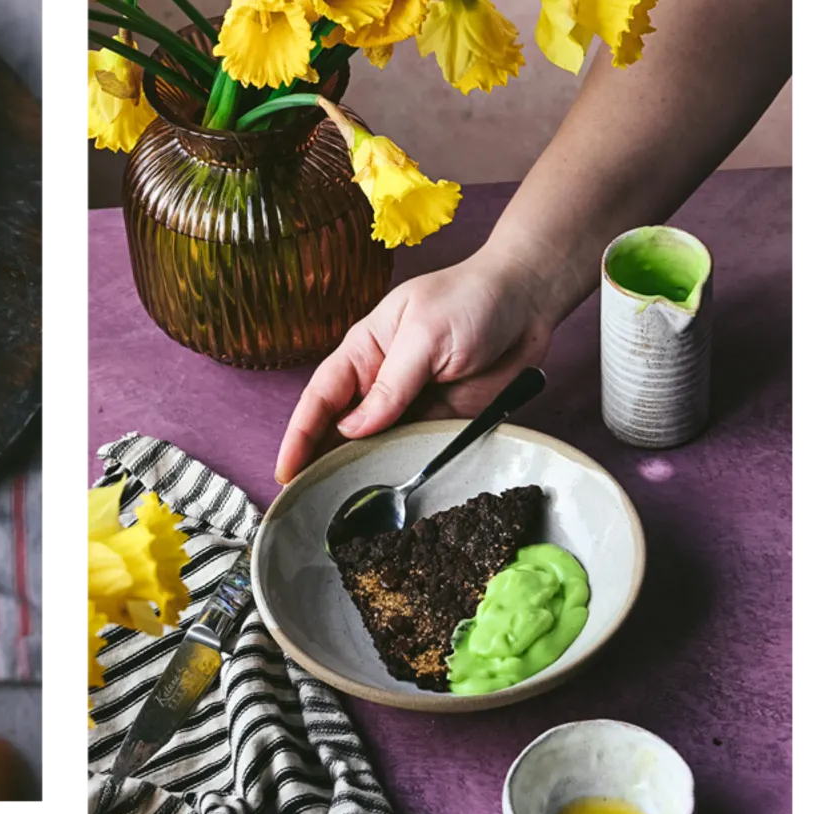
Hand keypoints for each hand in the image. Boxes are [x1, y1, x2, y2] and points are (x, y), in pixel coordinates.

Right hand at [274, 251, 556, 487]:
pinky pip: (418, 452)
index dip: (300, 435)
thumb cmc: (469, 300)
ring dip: (363, 474)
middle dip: (320, 463)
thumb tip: (352, 429)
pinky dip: (405, 474)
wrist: (527, 302)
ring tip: (344, 513)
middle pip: (341, 429)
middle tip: (306, 505)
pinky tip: (395, 498)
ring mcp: (412, 404)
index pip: (321, 396)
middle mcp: (381, 381)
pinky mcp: (443, 421)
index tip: (286, 472)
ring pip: (377, 447)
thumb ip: (391, 383)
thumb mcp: (425, 334)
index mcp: (365, 350)